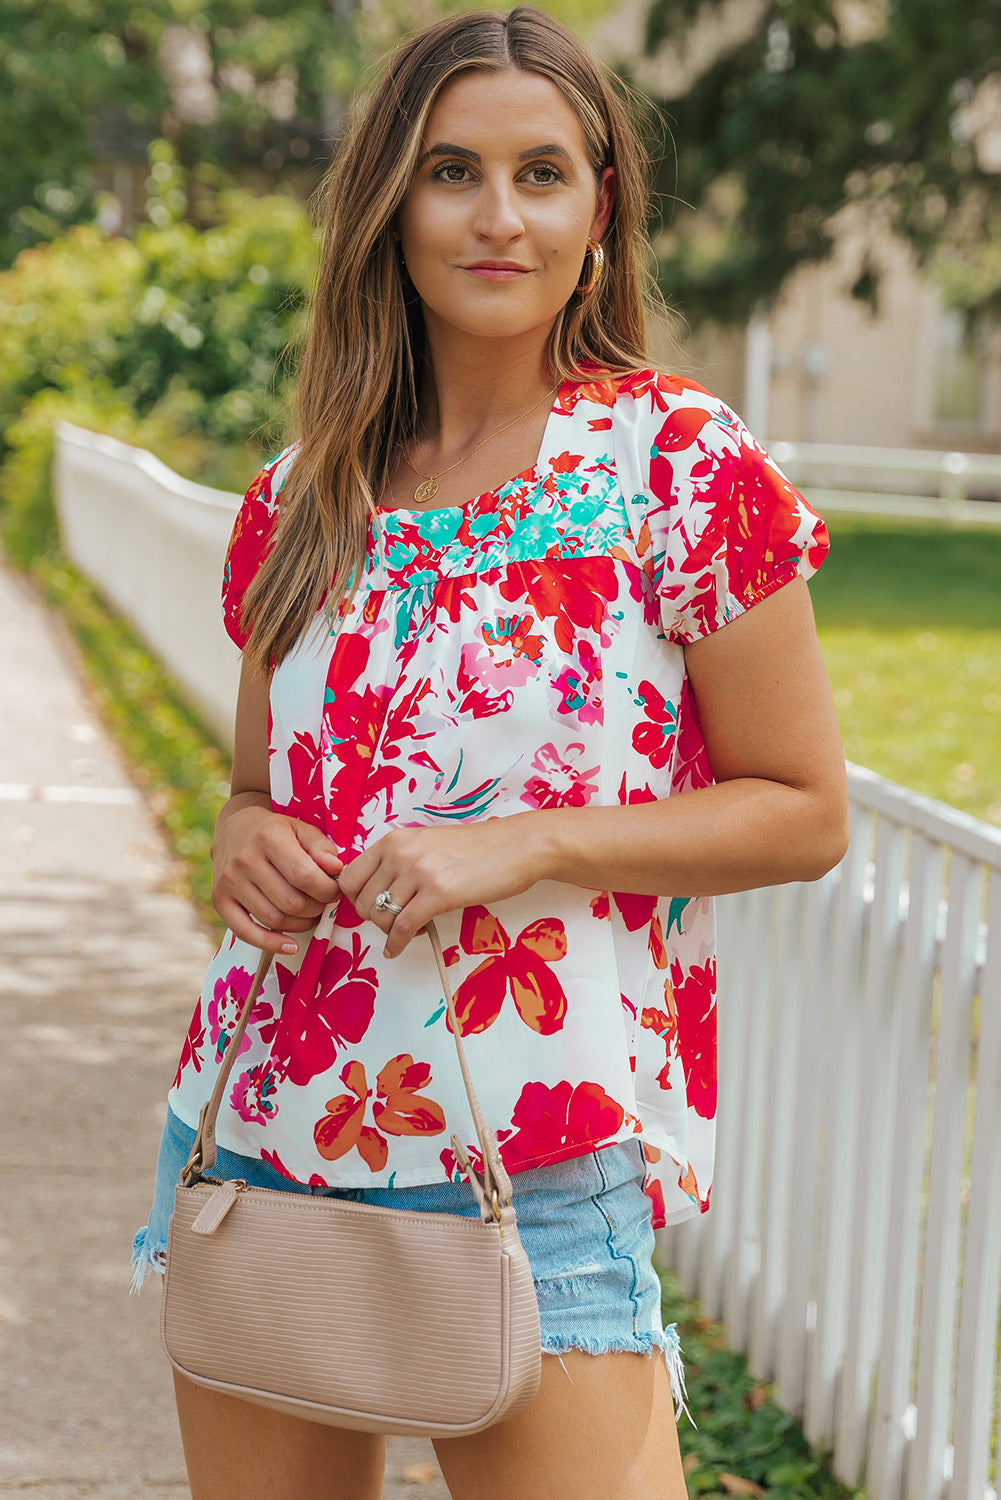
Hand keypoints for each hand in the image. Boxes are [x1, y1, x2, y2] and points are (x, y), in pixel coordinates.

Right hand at [212, 799, 343, 954]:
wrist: (234, 829)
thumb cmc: (276, 831)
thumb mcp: (301, 829)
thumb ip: (322, 848)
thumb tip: (336, 869)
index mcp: (269, 838)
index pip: (304, 876)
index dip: (327, 890)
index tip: (334, 890)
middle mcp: (245, 860)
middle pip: (291, 902)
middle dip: (316, 908)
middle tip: (322, 903)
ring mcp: (229, 882)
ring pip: (273, 919)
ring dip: (300, 924)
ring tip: (310, 914)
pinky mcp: (219, 900)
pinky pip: (245, 932)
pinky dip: (270, 944)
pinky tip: (290, 946)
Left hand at [336, 816, 545, 958]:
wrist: (517, 846)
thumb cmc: (477, 848)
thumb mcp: (427, 844)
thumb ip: (400, 861)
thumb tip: (377, 891)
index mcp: (394, 840)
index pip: (349, 876)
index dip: (355, 898)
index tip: (369, 907)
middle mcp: (400, 853)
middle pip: (361, 900)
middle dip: (372, 918)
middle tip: (390, 923)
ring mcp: (418, 872)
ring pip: (381, 916)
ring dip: (388, 932)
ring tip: (402, 933)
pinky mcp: (439, 893)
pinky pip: (403, 927)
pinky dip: (397, 944)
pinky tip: (398, 949)